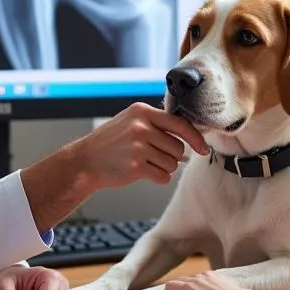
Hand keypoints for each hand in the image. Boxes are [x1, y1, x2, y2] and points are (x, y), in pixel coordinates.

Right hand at [74, 102, 208, 188]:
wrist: (85, 161)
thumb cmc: (112, 143)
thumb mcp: (131, 122)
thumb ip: (157, 124)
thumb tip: (190, 140)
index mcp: (142, 111)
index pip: (180, 124)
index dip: (196, 138)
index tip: (203, 149)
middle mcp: (141, 127)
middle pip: (178, 147)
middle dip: (171, 156)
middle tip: (152, 156)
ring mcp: (138, 146)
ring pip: (172, 163)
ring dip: (163, 167)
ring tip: (144, 163)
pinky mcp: (136, 166)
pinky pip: (163, 176)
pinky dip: (158, 178)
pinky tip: (142, 172)